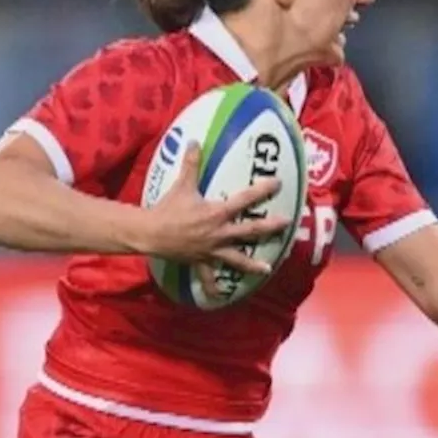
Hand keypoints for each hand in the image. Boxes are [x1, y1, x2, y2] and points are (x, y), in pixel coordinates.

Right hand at [142, 143, 290, 295]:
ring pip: (237, 258)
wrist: (150, 233)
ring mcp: (211, 250)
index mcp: (217, 213)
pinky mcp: (200, 262)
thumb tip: (194, 140)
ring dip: (252, 265)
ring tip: (268, 269)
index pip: (245, 200)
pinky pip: (208, 277)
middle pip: (250, 231)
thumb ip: (191, 163)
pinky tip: (221, 297)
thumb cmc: (168, 208)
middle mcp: (219, 233)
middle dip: (270, 227)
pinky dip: (213, 287)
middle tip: (287, 224)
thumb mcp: (182, 185)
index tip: (278, 183)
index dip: (262, 190)